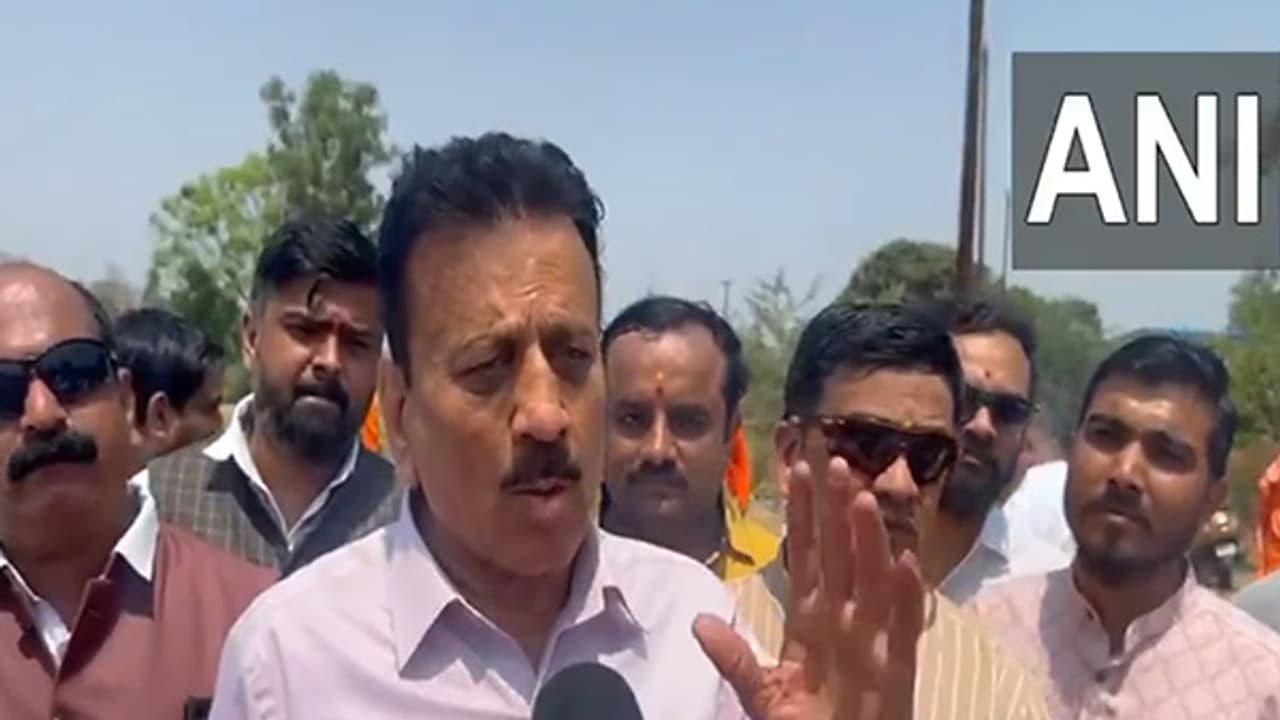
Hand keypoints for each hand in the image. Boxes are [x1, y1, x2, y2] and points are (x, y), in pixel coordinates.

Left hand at [694, 458, 924, 719]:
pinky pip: (903, 631)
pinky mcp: (898, 673)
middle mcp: (845, 624)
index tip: (796, 470)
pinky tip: (905, 562)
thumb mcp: (762, 695)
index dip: (803, 515)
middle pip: (842, 557)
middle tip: (835, 462)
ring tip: (861, 498)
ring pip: (872, 582)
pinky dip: (905, 598)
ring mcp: (873, 645)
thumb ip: (736, 659)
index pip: (808, 557)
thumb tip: (700, 620)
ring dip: (869, 541)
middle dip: (837, 512)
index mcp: (811, 623)